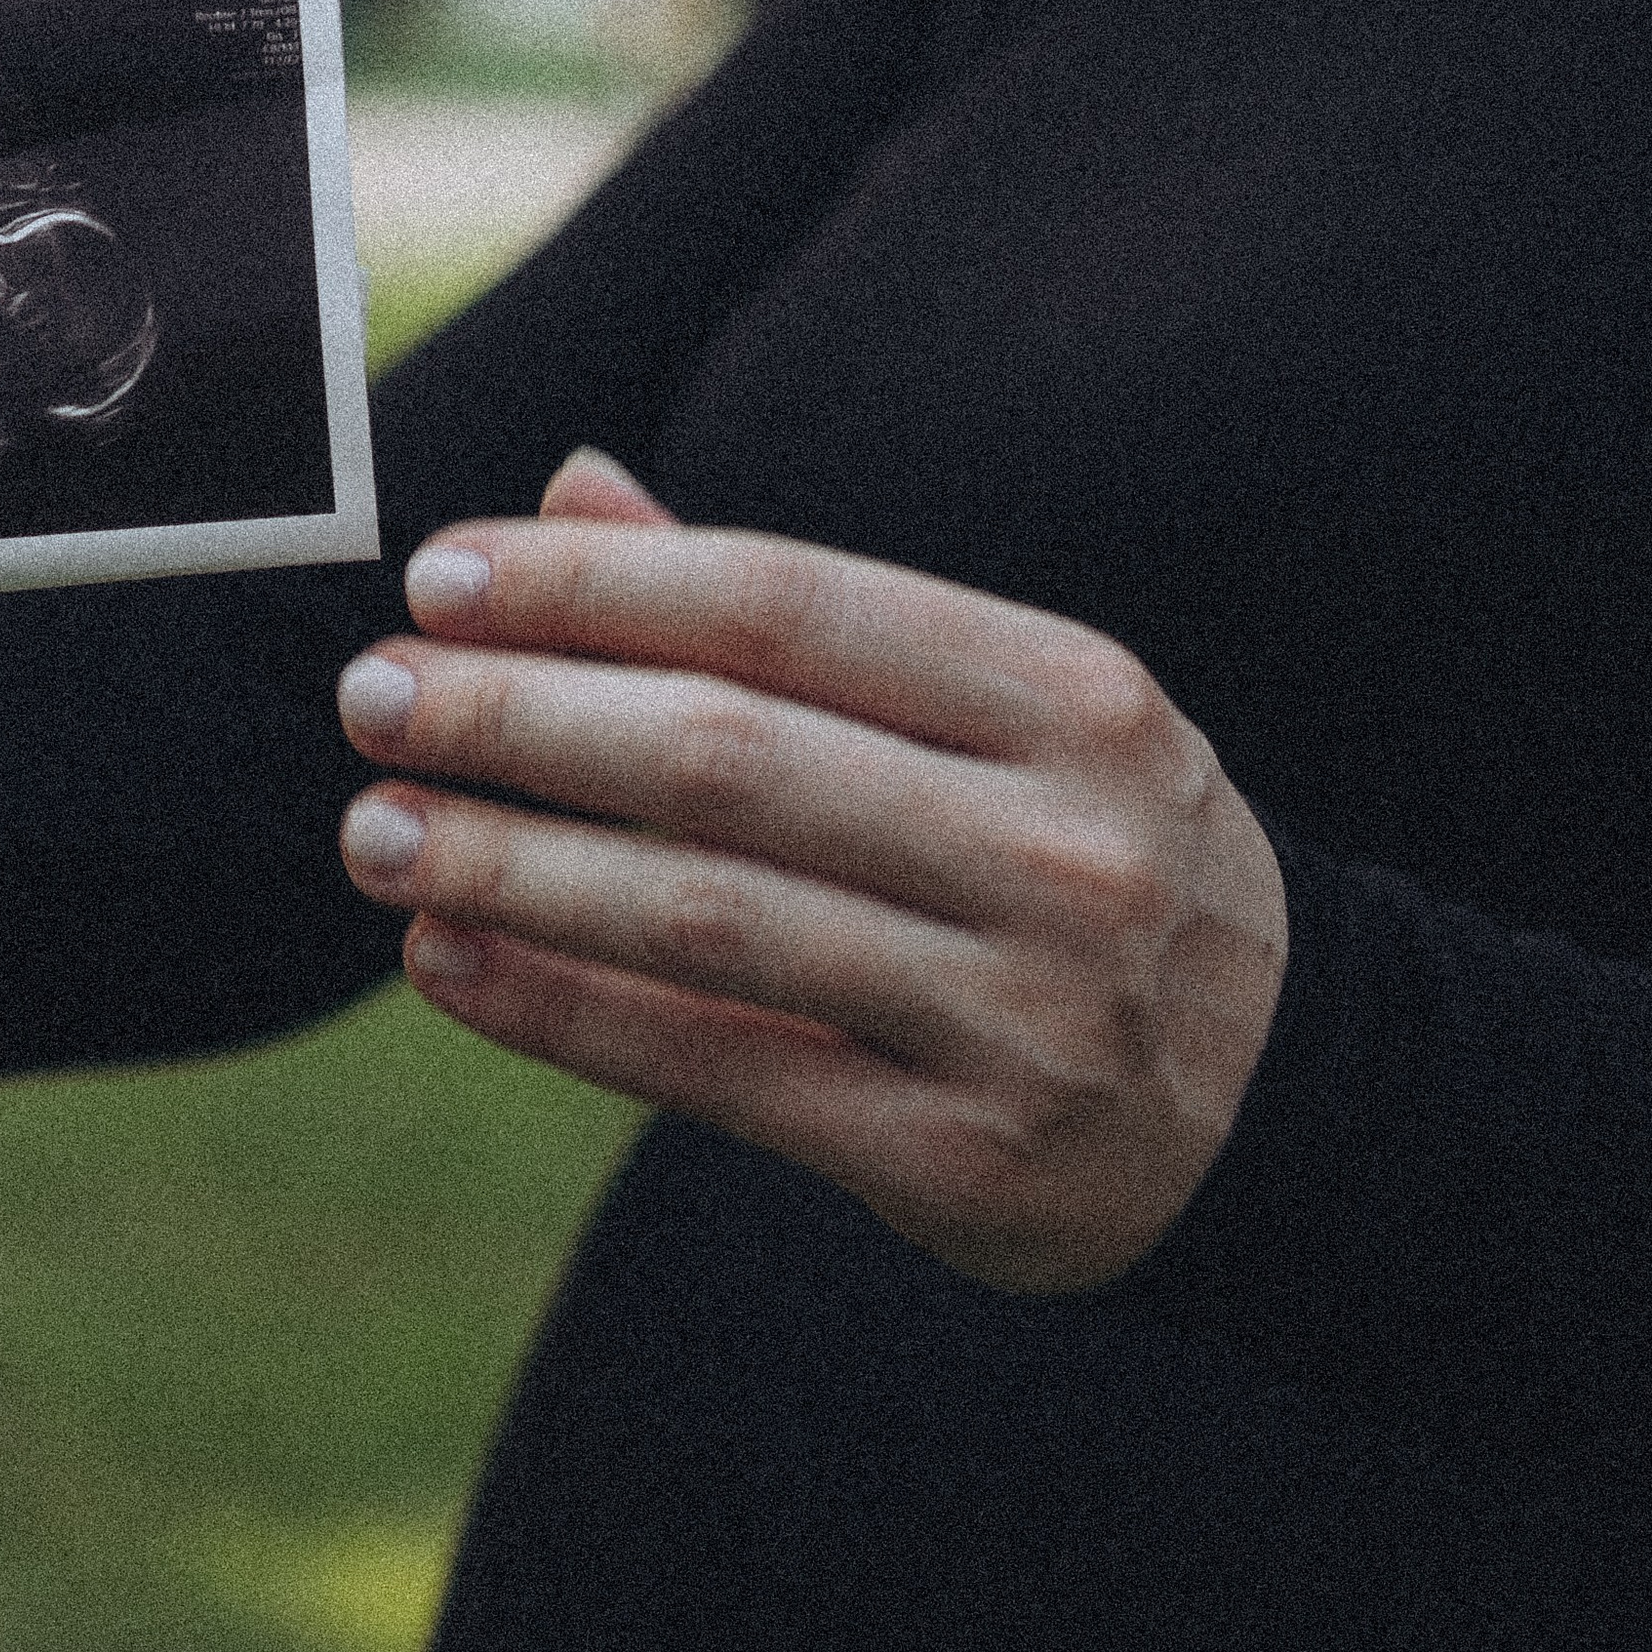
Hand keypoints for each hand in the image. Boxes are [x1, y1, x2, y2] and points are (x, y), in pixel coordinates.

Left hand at [336, 452, 1287, 1294]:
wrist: (1278, 1107)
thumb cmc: (1093, 874)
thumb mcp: (1007, 725)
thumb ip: (791, 623)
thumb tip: (571, 494)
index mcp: (1073, 699)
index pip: (787, 605)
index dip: (594, 587)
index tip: (440, 578)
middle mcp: (1058, 848)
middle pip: (728, 756)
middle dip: (520, 719)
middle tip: (373, 699)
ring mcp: (1019, 1012)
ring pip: (705, 918)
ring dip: (510, 866)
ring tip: (376, 835)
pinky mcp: (958, 1157)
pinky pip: (714, 1069)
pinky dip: (559, 1010)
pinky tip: (446, 961)